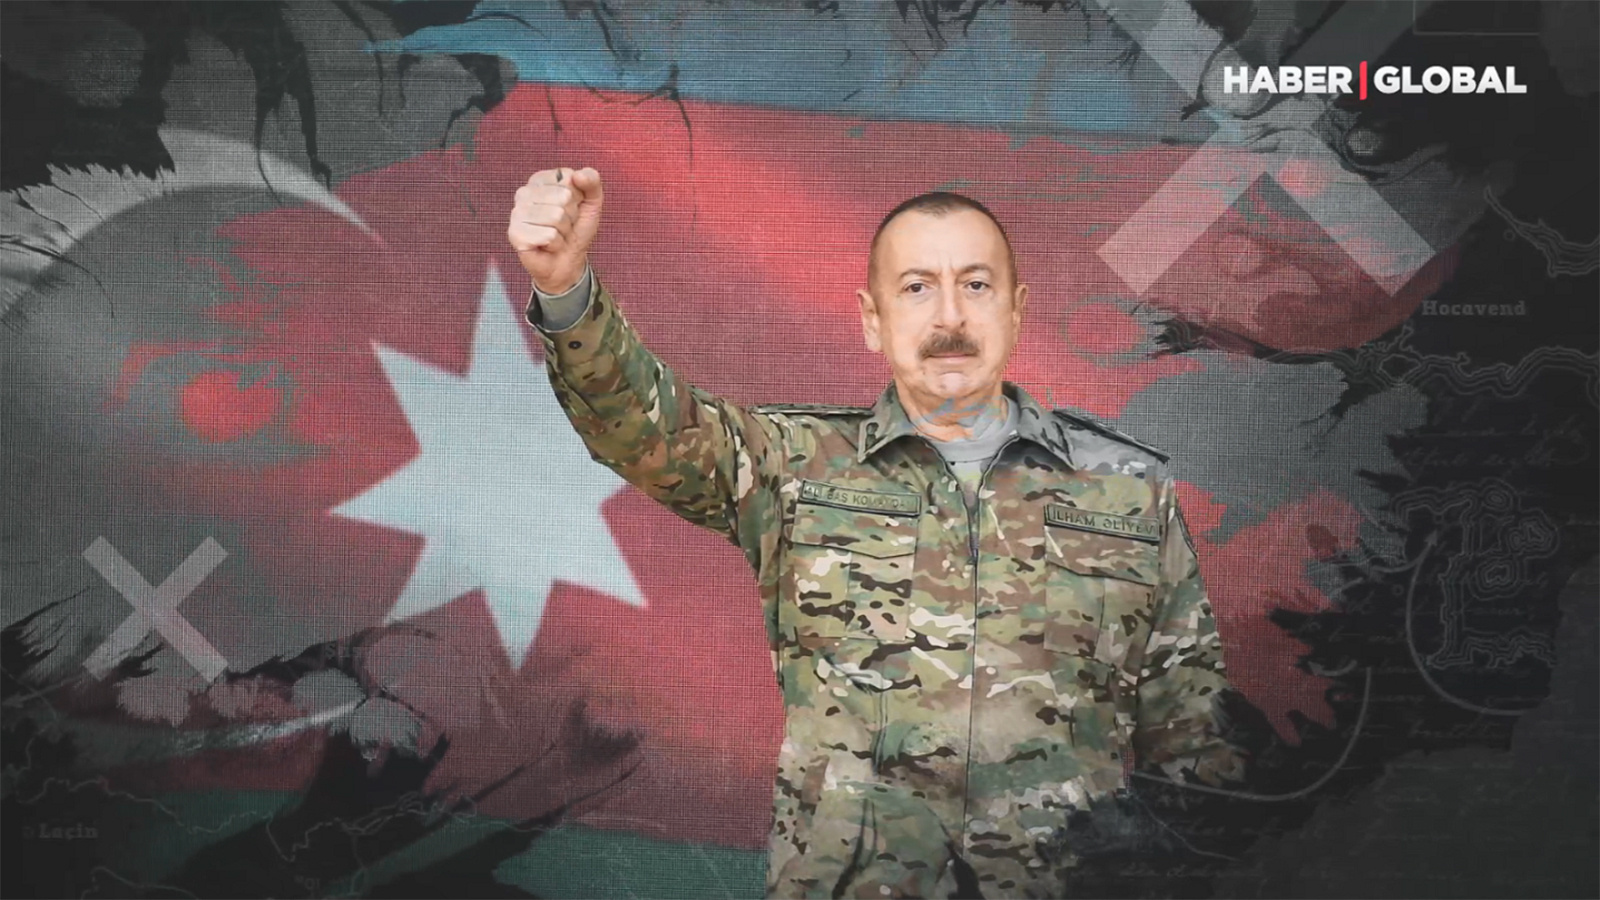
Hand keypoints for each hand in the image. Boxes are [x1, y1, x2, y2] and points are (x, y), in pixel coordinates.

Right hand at [508, 166, 603, 294]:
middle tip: (563, 225)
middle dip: (571, 216)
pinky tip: (548, 245)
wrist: (567, 262)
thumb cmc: (575, 230)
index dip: (578, 197)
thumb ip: (592, 181)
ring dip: (563, 231)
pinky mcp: (515, 234)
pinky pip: (549, 235)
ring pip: (556, 216)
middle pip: (563, 197)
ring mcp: (516, 213)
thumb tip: (579, 174)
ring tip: (556, 235)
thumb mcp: (591, 202)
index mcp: (540, 180)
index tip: (571, 208)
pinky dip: (556, 244)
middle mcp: (524, 193)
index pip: (568, 177)